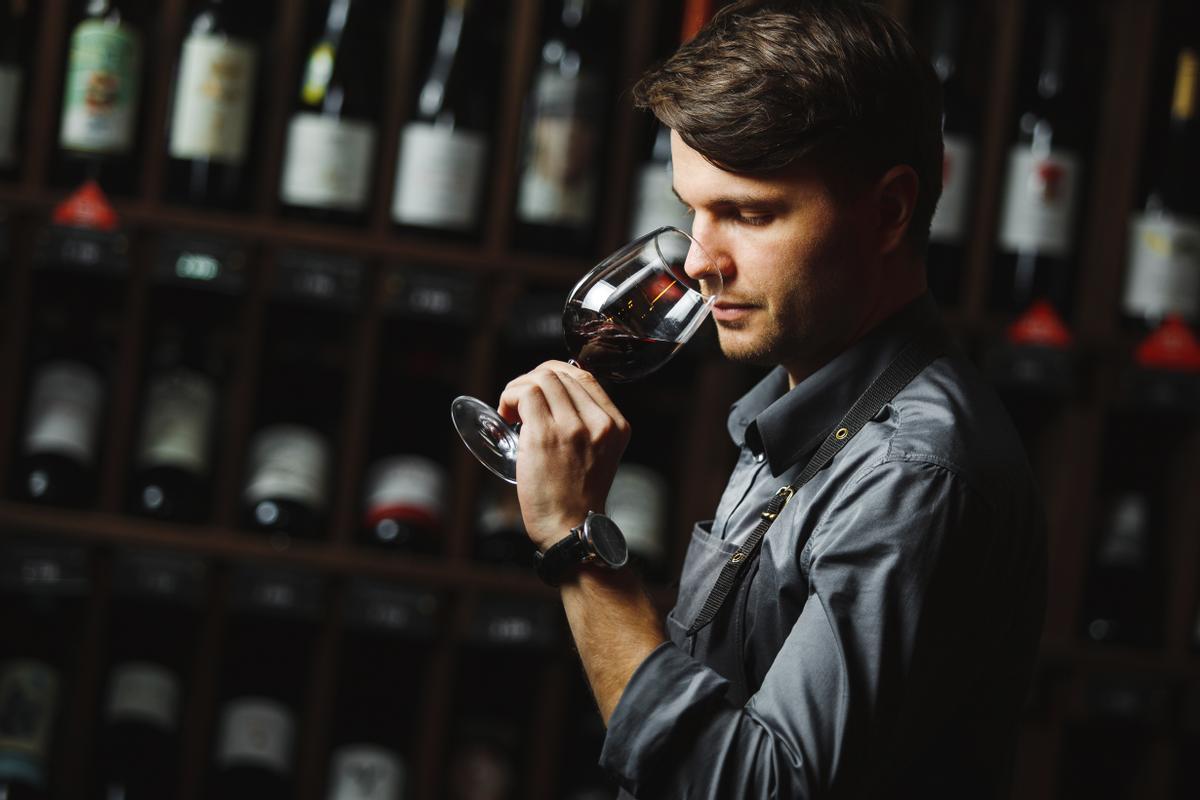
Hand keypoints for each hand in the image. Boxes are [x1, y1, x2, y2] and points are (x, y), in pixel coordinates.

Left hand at [497, 361, 630, 550]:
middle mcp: (600, 423)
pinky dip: (509, 396)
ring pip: (542, 379)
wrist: (569, 528)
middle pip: (560, 373)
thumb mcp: (599, 454)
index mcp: (616, 425)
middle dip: (532, 379)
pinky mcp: (546, 435)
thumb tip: (555, 396)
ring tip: (510, 408)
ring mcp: (573, 427)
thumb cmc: (576, 496)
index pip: (584, 376)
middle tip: (518, 401)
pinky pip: (526, 394)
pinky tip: (506, 413)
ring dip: (517, 387)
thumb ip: (588, 426)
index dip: (554, 374)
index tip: (538, 389)